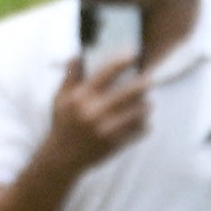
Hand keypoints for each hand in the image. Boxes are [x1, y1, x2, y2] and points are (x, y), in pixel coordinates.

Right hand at [42, 57, 152, 174]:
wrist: (62, 157)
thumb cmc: (62, 123)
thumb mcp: (60, 98)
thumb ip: (71, 76)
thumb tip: (78, 54)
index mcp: (81, 96)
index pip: (106, 73)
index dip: (122, 60)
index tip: (135, 52)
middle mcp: (95, 111)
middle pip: (130, 91)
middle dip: (144, 83)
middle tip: (150, 79)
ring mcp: (107, 129)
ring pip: (139, 111)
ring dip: (146, 105)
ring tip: (147, 102)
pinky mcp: (116, 143)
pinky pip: (140, 130)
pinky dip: (145, 124)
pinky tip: (142, 120)